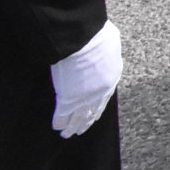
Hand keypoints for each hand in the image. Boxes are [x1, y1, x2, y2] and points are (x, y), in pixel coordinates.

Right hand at [50, 20, 121, 137]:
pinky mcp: (69, 100)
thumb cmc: (97, 36)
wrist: (84, 41)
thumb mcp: (110, 45)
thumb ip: (107, 55)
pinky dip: (59, 122)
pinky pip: (62, 116)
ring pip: (78, 118)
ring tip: (67, 133)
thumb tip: (104, 52)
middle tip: (80, 130)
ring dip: (72, 127)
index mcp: (112, 77)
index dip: (97, 109)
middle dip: (85, 122)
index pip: (104, 98)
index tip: (94, 116)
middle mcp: (101, 92)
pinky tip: (56, 126)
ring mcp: (85, 98)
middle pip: (92, 112)